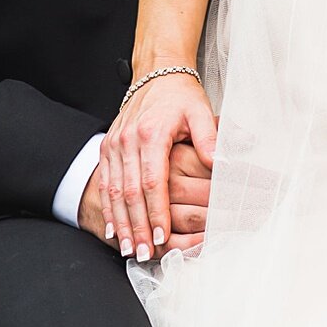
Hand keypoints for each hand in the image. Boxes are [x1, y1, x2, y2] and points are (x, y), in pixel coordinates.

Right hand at [98, 72, 217, 262]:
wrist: (156, 73)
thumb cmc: (179, 95)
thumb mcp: (200, 112)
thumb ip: (210, 138)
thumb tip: (221, 164)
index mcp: (151, 133)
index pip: (152, 181)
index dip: (156, 211)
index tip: (161, 236)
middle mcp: (128, 141)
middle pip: (130, 192)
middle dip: (137, 227)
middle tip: (144, 252)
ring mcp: (114, 145)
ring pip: (113, 192)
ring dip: (121, 223)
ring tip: (129, 248)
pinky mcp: (107, 149)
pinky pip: (105, 184)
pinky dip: (109, 210)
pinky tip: (114, 230)